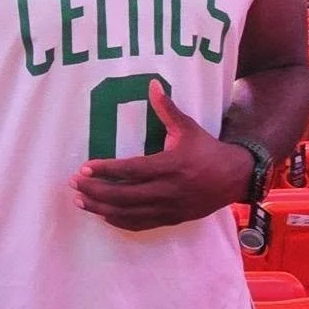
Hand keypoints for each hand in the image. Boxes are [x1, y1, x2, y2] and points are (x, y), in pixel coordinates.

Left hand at [71, 81, 252, 231]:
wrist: (234, 178)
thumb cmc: (207, 150)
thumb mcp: (188, 127)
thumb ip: (167, 109)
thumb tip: (152, 84)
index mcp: (171, 166)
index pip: (131, 171)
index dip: (106, 170)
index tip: (84, 168)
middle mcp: (168, 190)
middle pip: (124, 196)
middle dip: (96, 191)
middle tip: (74, 185)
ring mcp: (169, 208)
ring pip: (129, 213)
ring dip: (102, 208)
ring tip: (80, 201)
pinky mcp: (171, 219)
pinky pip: (141, 224)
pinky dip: (120, 221)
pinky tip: (104, 215)